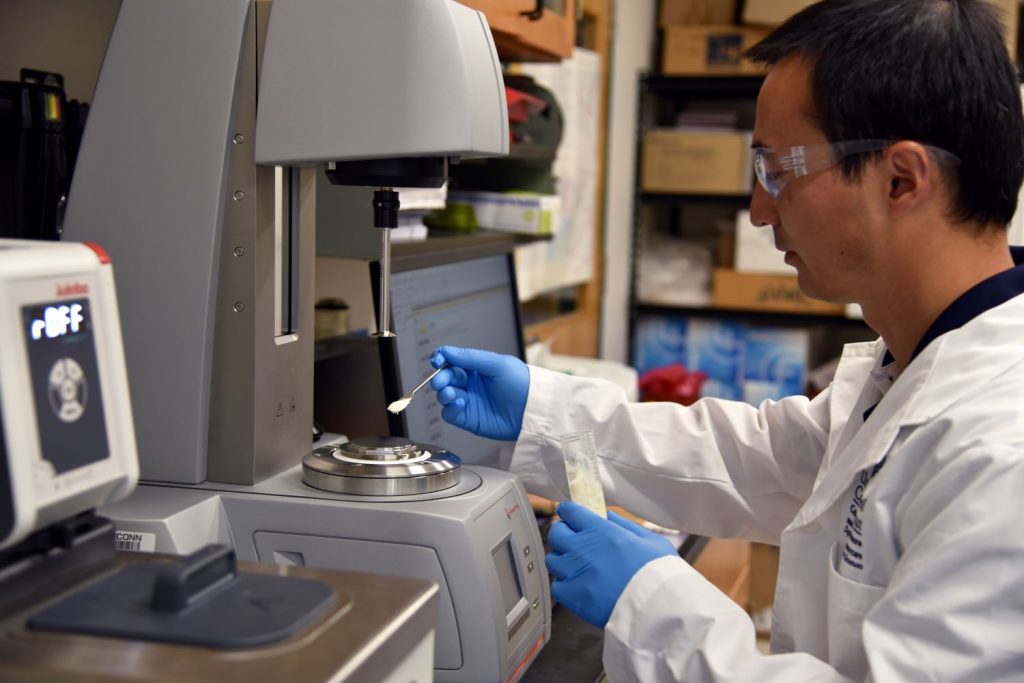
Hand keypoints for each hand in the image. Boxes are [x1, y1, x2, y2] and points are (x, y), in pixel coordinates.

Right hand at [430, 346, 528, 440]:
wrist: (532, 409)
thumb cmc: (521, 383)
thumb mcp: (497, 364)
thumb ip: (470, 358)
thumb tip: (446, 351)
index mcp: (476, 368)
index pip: (451, 361)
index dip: (441, 359)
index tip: (437, 360)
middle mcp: (470, 384)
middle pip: (445, 378)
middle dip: (440, 378)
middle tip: (441, 381)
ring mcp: (468, 401)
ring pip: (444, 396)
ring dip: (444, 393)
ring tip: (451, 393)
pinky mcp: (469, 419)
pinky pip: (450, 414)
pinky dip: (450, 409)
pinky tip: (460, 404)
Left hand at [546, 501, 677, 628]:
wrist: (656, 609)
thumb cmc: (658, 574)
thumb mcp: (650, 540)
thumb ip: (626, 525)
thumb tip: (608, 516)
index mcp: (601, 531)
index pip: (571, 512)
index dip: (569, 511)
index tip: (569, 514)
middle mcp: (582, 549)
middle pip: (556, 533)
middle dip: (562, 532)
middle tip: (572, 538)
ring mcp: (574, 572)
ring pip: (552, 558)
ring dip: (561, 558)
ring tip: (575, 564)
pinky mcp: (571, 596)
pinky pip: (557, 584)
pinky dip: (564, 583)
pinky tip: (577, 585)